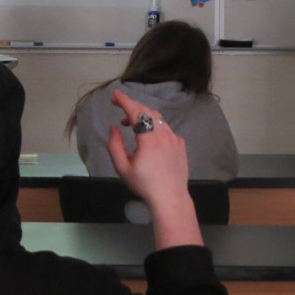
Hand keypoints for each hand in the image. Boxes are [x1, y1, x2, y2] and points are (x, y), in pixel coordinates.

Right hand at [105, 89, 188, 207]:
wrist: (170, 199)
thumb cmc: (145, 185)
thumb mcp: (123, 168)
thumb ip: (114, 145)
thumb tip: (114, 128)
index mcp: (149, 139)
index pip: (135, 111)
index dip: (124, 101)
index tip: (114, 95)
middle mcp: (163, 134)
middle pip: (146, 111)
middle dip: (131, 105)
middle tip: (118, 106)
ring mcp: (174, 139)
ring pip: (158, 118)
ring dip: (143, 116)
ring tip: (131, 125)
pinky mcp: (180, 145)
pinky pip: (166, 128)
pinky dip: (155, 126)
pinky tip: (150, 137)